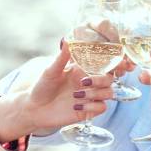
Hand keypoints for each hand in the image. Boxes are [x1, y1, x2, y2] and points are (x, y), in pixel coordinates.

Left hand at [0, 41, 114, 140]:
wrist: (34, 108)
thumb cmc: (41, 87)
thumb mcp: (50, 71)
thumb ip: (61, 57)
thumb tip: (67, 39)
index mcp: (82, 69)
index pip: (104, 64)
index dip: (113, 63)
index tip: (117, 62)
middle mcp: (89, 82)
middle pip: (110, 79)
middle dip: (101, 80)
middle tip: (83, 82)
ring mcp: (90, 96)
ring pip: (109, 93)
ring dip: (95, 93)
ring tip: (76, 95)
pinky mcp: (88, 110)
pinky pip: (102, 107)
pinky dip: (92, 106)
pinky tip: (76, 106)